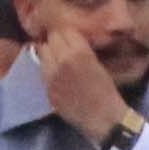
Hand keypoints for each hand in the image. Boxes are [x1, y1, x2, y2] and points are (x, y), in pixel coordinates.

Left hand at [32, 26, 131, 143]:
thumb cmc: (106, 91)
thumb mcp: (98, 64)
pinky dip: (46, 67)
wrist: (103, 118)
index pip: (65, 30)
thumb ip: (81, 50)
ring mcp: (52, 74)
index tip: (69, 37)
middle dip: (56, 40)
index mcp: (80, 52)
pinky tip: (54, 72)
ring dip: (48, 52)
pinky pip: (41, 69)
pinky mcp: (47, 88)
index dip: (67, 33)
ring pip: (42, 51)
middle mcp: (63, 60)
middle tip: (61, 45)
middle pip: (51, 38)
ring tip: (55, 57)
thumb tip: (70, 41)